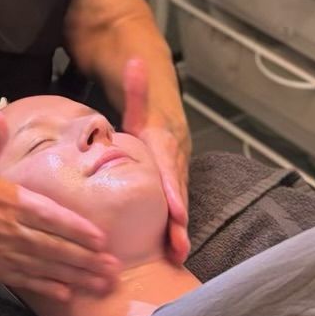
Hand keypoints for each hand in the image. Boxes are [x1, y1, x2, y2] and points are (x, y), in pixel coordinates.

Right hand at [0, 146, 119, 301]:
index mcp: (6, 199)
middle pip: (54, 247)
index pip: (50, 216)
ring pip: (43, 267)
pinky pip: (22, 281)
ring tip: (101, 285)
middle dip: (86, 259)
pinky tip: (68, 293)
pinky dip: (46, 288)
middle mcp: (5, 229)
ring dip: (75, 276)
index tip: (102, 239)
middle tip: (115, 270)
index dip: (77, 230)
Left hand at [122, 57, 190, 263]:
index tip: (176, 213)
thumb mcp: (134, 92)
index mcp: (164, 136)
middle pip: (178, 187)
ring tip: (177, 254)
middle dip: (179, 218)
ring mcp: (176, 165)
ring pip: (178, 197)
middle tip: (178, 246)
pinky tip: (171, 249)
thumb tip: (135, 61)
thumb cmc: (139, 100)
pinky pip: (174, 200)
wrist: (154, 93)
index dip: (172, 188)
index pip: (169, 164)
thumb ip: (135, 85)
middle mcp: (175, 152)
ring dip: (179, 227)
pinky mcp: (172, 178)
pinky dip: (174, 223)